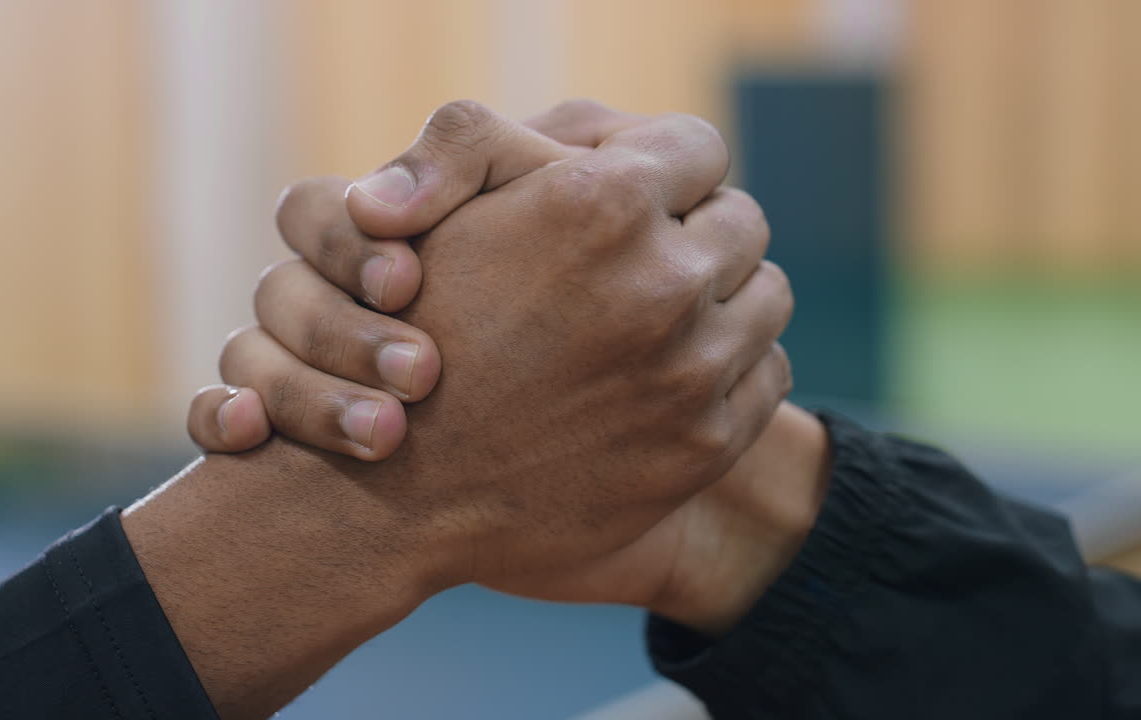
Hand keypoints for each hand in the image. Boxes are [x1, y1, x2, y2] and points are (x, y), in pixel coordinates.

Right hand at [191, 100, 810, 621]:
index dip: (663, 166)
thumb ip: (508, 144)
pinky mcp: (707, 440)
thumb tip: (598, 146)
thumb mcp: (434, 208)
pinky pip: (768, 370)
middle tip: (648, 259)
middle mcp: (662, 282)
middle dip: (697, 231)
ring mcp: (691, 367)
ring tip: (664, 315)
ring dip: (724, 297)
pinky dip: (733, 365)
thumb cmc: (414, 334)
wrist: (404, 492)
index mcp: (602, 203)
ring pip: (765, 294)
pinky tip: (674, 372)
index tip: (638, 194)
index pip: (697, 148)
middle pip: (740, 221)